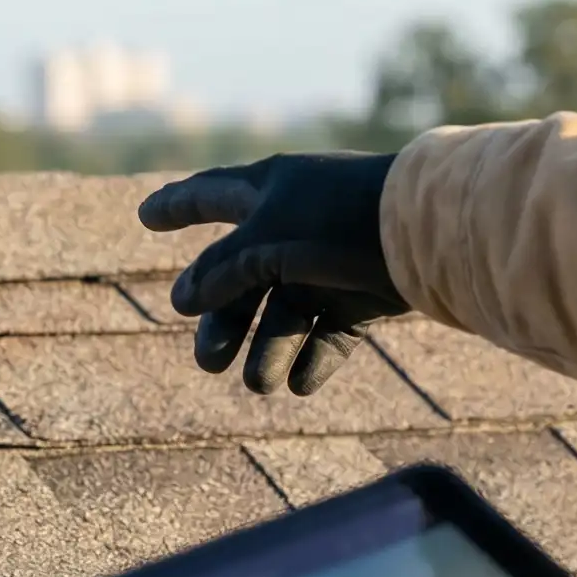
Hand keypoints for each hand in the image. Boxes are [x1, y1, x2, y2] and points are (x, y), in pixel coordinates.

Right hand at [138, 153, 407, 395]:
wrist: (431, 233)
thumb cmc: (342, 222)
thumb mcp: (268, 241)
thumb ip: (221, 270)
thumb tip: (181, 298)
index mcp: (271, 191)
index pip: (211, 194)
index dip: (177, 206)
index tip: (146, 215)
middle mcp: (298, 223)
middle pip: (243, 277)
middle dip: (223, 321)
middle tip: (209, 362)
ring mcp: (332, 260)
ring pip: (286, 311)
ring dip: (269, 350)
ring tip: (261, 385)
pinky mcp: (367, 293)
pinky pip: (331, 331)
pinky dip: (314, 357)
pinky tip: (302, 384)